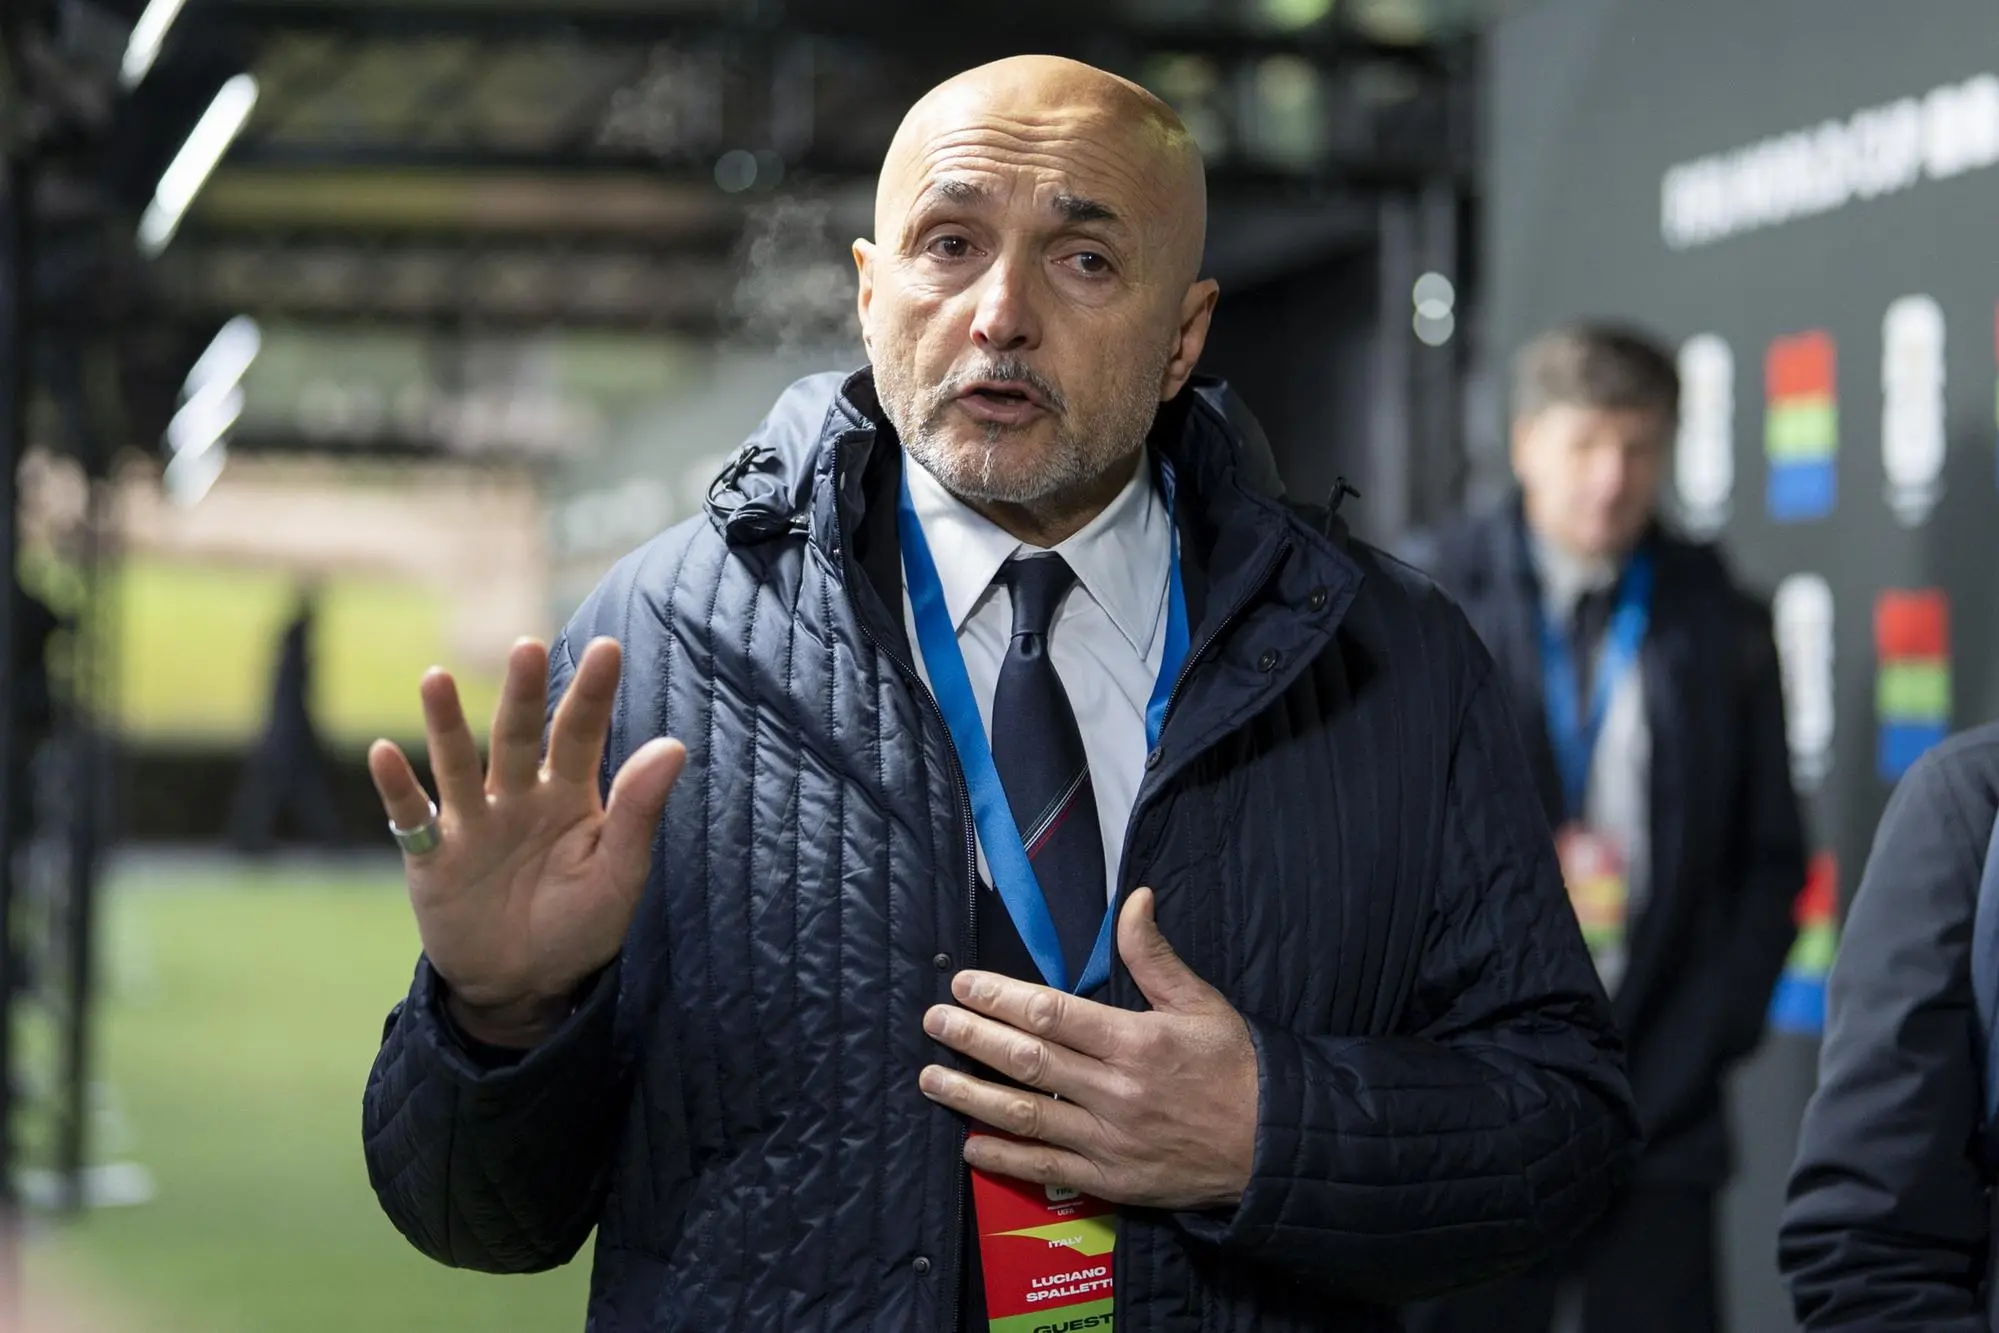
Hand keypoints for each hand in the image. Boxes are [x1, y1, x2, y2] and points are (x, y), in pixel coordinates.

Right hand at [367, 637, 686, 1045]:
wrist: (525, 984)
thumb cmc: (580, 924)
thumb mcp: (619, 874)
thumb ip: (638, 812)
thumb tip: (674, 745)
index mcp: (570, 795)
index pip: (581, 733)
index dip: (593, 693)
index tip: (608, 648)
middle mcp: (519, 795)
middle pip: (518, 736)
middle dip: (522, 694)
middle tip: (527, 648)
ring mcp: (473, 822)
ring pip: (458, 762)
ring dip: (446, 723)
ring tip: (437, 679)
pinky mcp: (433, 856)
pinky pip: (412, 816)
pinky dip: (397, 787)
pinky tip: (384, 754)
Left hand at [918, 888, 1258, 1211]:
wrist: (1274, 1146)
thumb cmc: (1234, 1068)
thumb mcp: (1201, 1002)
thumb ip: (1154, 954)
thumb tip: (1134, 897)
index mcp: (1135, 1042)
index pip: (1052, 1014)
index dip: (1001, 997)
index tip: (965, 983)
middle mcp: (1116, 1092)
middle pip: (1028, 1061)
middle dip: (972, 1038)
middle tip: (934, 1021)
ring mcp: (1109, 1140)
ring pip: (1026, 1115)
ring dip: (972, 1096)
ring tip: (931, 1078)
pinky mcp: (1110, 1179)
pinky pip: (1046, 1167)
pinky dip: (1003, 1158)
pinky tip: (969, 1145)